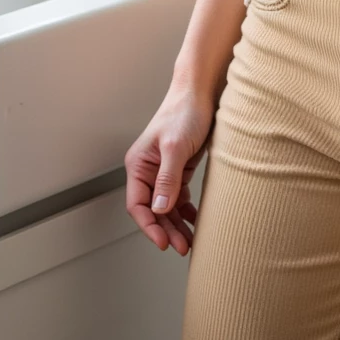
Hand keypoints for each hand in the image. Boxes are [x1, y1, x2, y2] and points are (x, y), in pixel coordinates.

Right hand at [124, 85, 215, 254]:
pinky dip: (186, 211)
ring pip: (166, 207)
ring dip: (176, 225)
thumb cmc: (184, 112)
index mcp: (139, 165)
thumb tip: (159, 209)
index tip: (162, 243)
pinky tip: (194, 221)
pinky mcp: (180, 169)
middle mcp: (148, 171)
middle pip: (153, 210)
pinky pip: (179, 197)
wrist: (201, 92)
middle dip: (166, 230)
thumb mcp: (175, 147)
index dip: (149, 226)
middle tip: (182, 247)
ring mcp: (164, 171)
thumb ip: (167, 179)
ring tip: (190, 241)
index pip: (138, 205)